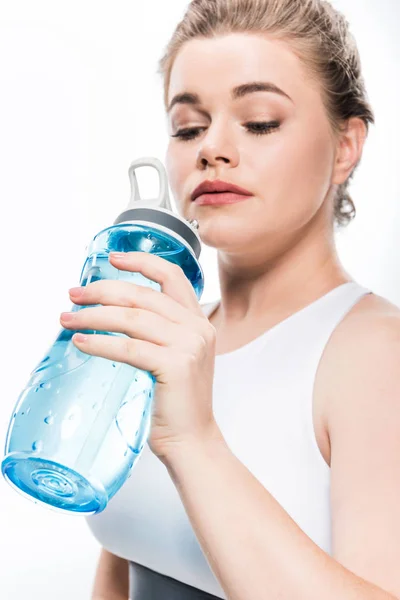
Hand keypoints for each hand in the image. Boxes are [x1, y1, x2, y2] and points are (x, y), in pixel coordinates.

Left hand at [60, 251, 218, 460]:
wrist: (192, 439)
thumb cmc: (176, 401)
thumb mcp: (174, 356)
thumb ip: (157, 332)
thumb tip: (110, 314)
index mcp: (198, 321)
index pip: (172, 277)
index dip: (142, 261)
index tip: (112, 258)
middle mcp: (197, 328)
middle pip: (143, 295)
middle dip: (102, 290)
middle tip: (74, 294)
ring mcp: (189, 346)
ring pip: (132, 318)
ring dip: (94, 316)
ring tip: (68, 318)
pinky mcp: (177, 366)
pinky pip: (129, 347)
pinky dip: (101, 343)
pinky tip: (82, 342)